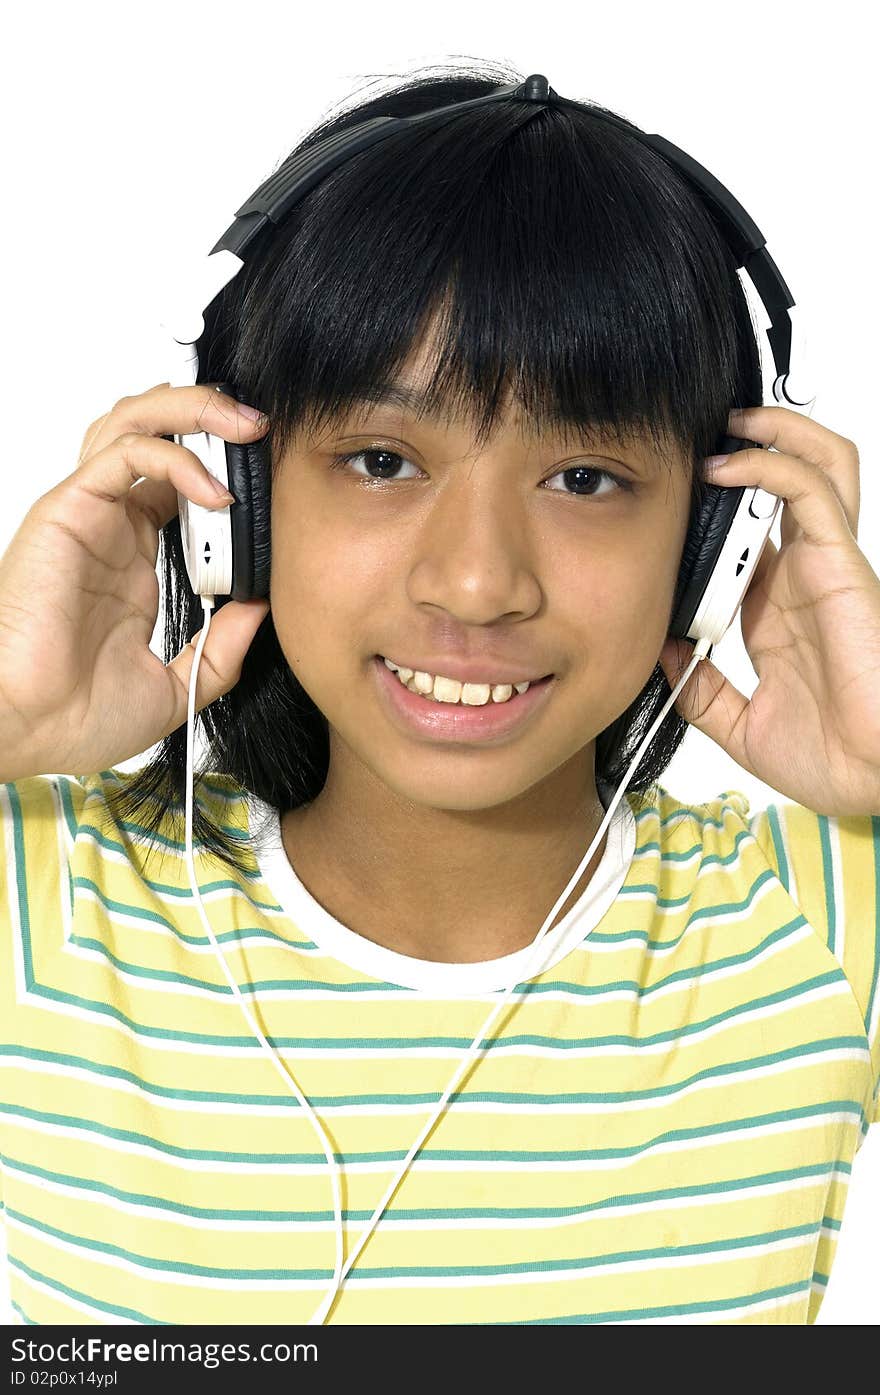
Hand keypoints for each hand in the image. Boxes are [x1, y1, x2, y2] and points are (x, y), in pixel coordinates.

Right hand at [0, 383, 270, 782]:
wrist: (31, 729)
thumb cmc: (76, 715)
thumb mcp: (175, 688)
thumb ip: (220, 651)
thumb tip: (261, 609)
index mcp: (132, 562)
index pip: (179, 485)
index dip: (225, 470)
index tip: (272, 479)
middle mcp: (110, 529)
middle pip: (154, 434)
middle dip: (211, 416)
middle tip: (263, 428)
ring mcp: (90, 515)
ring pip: (135, 424)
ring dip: (193, 412)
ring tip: (245, 425)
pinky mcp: (69, 510)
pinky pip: (125, 454)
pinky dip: (175, 458)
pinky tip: (214, 492)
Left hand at [658, 405, 879, 816]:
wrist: (874, 781)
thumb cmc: (831, 759)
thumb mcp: (741, 726)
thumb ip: (701, 691)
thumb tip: (660, 653)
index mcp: (780, 612)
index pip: (746, 536)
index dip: (711, 508)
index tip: (667, 495)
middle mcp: (805, 580)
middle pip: (793, 485)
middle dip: (755, 446)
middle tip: (703, 434)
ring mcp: (827, 568)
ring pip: (816, 467)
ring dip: (774, 434)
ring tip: (730, 424)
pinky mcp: (841, 565)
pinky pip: (811, 492)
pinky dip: (771, 465)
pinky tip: (730, 466)